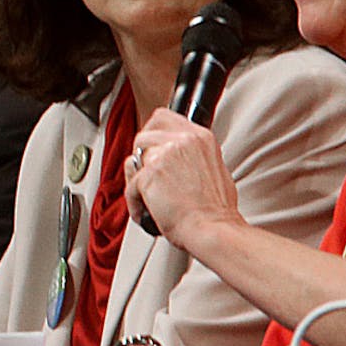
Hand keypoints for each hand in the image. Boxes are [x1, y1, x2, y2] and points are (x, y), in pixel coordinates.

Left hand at [127, 108, 243, 247]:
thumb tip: (171, 157)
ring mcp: (164, 155)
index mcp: (199, 137)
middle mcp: (182, 141)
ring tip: (149, 198)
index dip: (152, 133)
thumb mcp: (213, 168)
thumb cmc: (215, 210)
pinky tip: (147, 212)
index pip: (163, 117)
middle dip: (141, 156)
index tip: (151, 148)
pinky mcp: (149, 174)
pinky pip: (130, 186)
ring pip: (134, 160)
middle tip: (148, 176)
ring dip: (136, 180)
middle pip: (143, 135)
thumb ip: (190, 156)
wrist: (213, 228)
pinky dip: (135, 203)